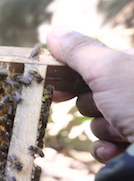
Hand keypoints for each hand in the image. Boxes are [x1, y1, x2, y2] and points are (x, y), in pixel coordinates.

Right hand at [47, 26, 133, 162]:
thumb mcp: (108, 69)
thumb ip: (80, 50)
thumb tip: (54, 32)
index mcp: (133, 66)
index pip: (94, 63)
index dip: (70, 72)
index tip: (54, 84)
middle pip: (93, 94)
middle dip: (91, 105)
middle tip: (97, 106)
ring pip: (99, 122)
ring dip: (103, 129)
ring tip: (120, 131)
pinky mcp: (133, 146)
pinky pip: (106, 146)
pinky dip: (106, 148)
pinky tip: (118, 149)